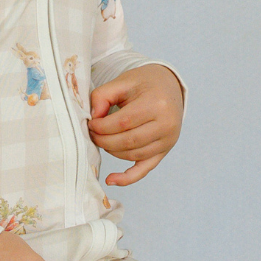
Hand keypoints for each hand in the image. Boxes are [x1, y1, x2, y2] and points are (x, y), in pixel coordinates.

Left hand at [87, 63, 184, 185]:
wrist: (169, 87)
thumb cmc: (144, 84)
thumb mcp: (123, 81)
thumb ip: (103, 95)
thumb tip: (93, 118)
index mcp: (157, 104)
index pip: (123, 122)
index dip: (102, 126)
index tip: (91, 124)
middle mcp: (166, 124)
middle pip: (128, 141)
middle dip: (104, 140)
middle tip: (92, 134)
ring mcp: (168, 141)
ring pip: (133, 155)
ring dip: (112, 151)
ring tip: (101, 141)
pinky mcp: (164, 151)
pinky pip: (144, 169)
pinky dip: (127, 178)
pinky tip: (111, 180)